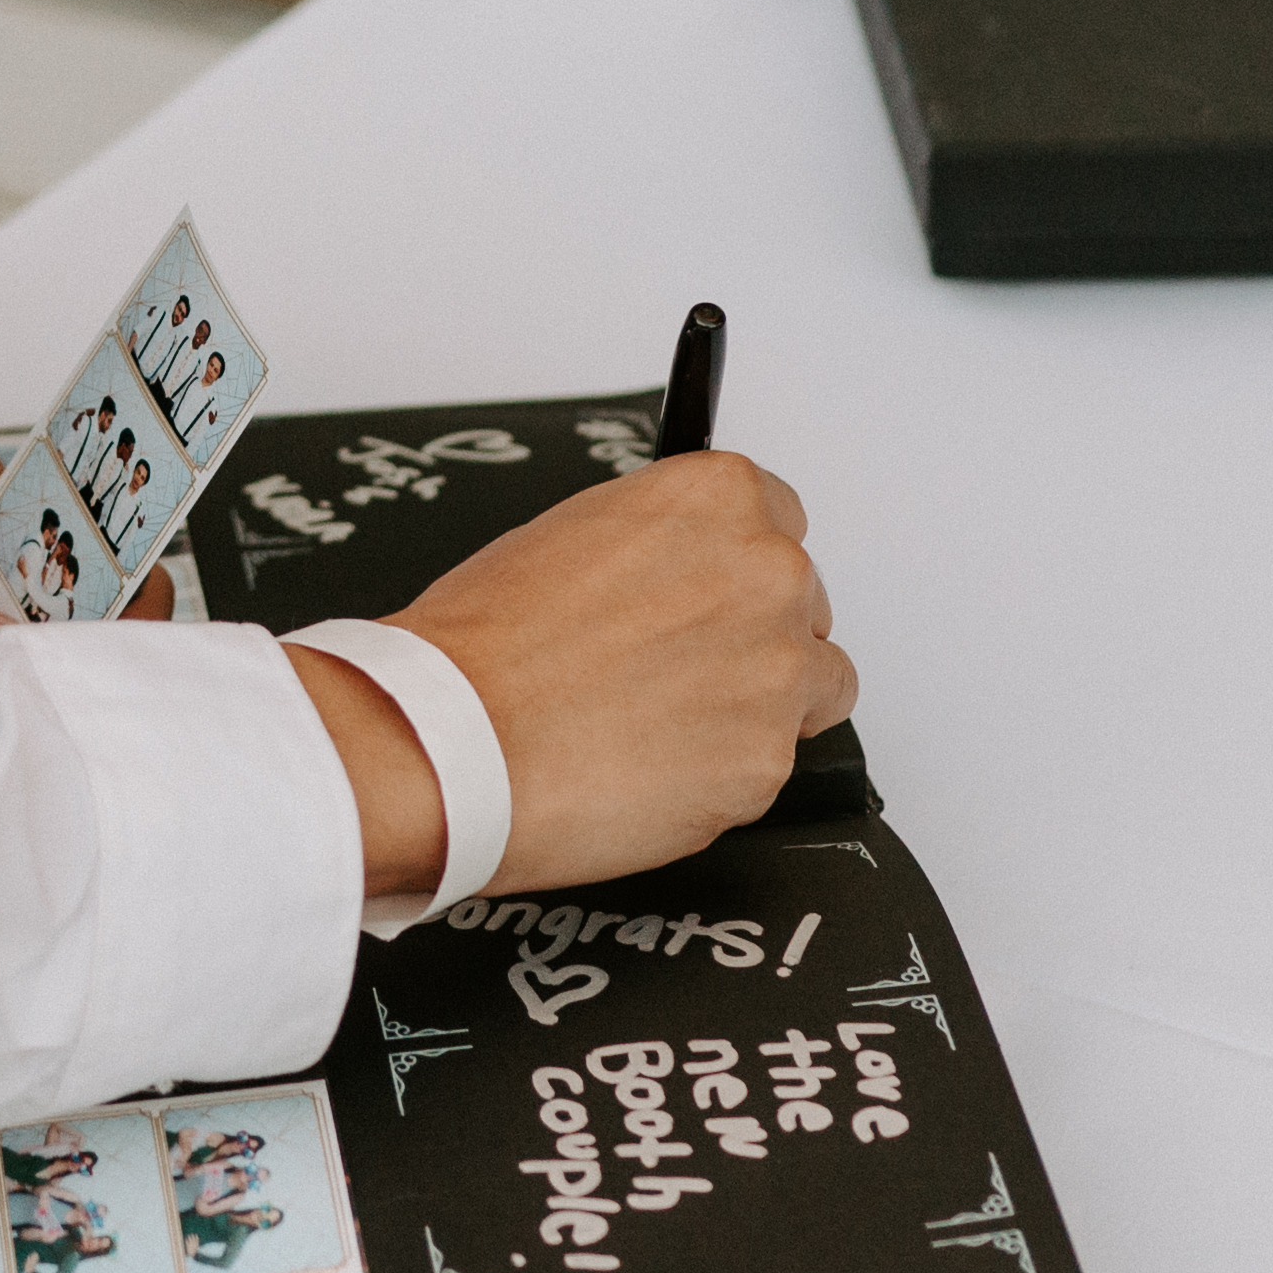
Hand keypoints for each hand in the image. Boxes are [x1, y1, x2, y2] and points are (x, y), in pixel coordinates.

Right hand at [296, 453, 849, 898]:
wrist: (458, 742)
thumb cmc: (486, 646)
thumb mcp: (570, 537)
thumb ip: (659, 547)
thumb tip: (682, 575)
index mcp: (719, 499)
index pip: (781, 518)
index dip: (736, 565)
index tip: (711, 592)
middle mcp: (767, 574)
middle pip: (803, 604)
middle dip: (752, 636)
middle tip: (676, 669)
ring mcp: (778, 671)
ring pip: (814, 687)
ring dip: (761, 703)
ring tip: (673, 725)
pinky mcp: (768, 762)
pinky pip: (770, 764)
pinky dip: (726, 772)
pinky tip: (655, 769)